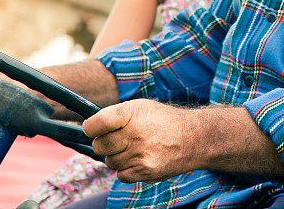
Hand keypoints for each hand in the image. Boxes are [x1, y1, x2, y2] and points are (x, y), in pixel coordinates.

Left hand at [83, 99, 206, 182]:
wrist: (194, 138)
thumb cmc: (165, 121)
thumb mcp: (143, 107)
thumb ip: (117, 116)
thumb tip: (90, 129)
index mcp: (132, 112)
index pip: (97, 123)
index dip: (91, 127)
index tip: (93, 128)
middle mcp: (135, 133)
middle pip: (100, 145)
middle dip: (104, 143)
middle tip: (117, 139)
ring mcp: (140, 154)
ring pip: (111, 162)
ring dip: (118, 157)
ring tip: (135, 148)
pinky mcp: (145, 172)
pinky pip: (121, 175)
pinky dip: (128, 169)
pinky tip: (141, 159)